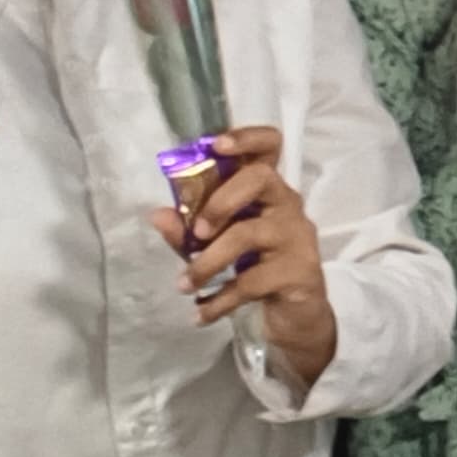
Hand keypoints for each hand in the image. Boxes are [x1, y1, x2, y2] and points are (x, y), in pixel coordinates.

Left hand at [151, 126, 337, 388]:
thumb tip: (157, 215)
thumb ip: (188, 231)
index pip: (270, 146)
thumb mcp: (215, 248)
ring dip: (208, 261)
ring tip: (184, 284)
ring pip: (249, 233)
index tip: (216, 146)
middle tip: (196, 232)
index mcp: (267, 190)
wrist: (295, 317)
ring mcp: (297, 236)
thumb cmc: (255, 269)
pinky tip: (200, 313)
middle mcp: (287, 204)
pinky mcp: (299, 271)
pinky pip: (251, 281)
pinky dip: (219, 300)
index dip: (246, 138)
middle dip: (220, 202)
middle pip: (260, 178)